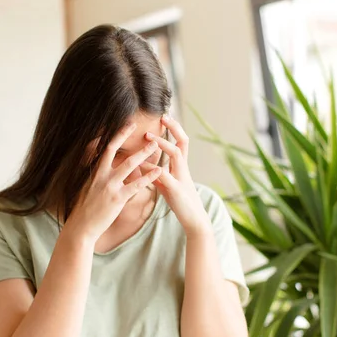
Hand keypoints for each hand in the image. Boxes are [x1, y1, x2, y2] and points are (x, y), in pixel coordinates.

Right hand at [65, 123, 161, 240]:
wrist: (80, 227)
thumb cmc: (85, 210)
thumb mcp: (88, 188)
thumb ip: (98, 176)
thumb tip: (103, 167)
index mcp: (95, 172)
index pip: (105, 149)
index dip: (117, 135)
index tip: (128, 125)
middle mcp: (101, 176)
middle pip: (116, 151)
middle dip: (130, 139)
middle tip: (145, 131)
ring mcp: (109, 186)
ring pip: (129, 165)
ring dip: (144, 154)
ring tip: (155, 146)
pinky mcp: (117, 198)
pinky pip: (136, 185)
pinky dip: (148, 177)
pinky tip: (158, 171)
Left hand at [143, 116, 211, 236]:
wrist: (194, 221)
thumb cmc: (181, 203)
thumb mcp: (167, 186)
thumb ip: (157, 174)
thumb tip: (144, 165)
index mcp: (182, 167)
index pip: (181, 142)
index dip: (174, 129)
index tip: (164, 117)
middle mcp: (184, 169)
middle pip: (183, 142)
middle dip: (174, 128)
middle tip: (162, 116)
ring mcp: (181, 178)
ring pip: (175, 154)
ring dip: (162, 143)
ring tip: (148, 136)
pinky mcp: (176, 190)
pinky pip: (163, 175)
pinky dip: (152, 168)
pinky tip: (141, 164)